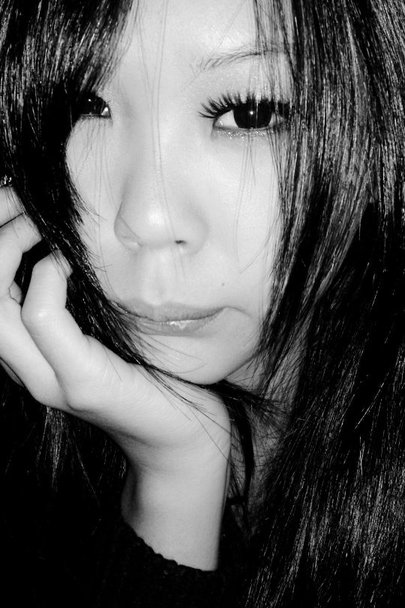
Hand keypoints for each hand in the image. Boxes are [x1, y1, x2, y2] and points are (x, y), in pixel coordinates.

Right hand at [0, 185, 230, 567]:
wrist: (181, 435)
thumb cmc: (146, 370)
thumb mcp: (103, 323)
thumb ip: (75, 295)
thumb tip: (61, 238)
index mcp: (25, 352)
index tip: (10, 200)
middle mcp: (25, 367)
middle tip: (16, 199)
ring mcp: (49, 378)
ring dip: (9, 248)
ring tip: (36, 221)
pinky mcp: (82, 381)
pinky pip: (43, 317)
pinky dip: (47, 277)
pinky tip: (67, 260)